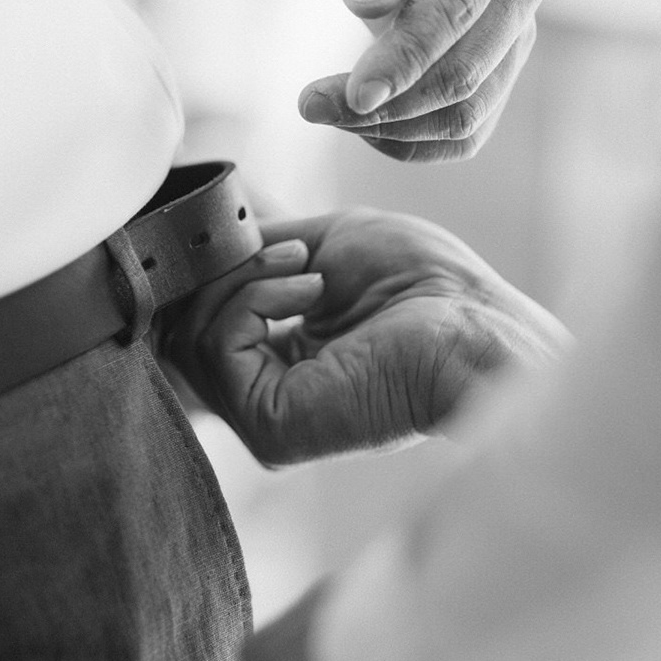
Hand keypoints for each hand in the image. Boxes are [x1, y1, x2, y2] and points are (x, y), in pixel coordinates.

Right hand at [161, 207, 567, 465]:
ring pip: (194, 334)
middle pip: (188, 325)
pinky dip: (253, 299)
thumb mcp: (329, 244)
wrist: (472, 327)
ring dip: (245, 278)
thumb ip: (263, 248)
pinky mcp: (269, 427)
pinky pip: (217, 348)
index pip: (207, 317)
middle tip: (289, 249)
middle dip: (225, 268)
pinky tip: (311, 289)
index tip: (252, 233)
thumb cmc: (427, 288)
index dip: (215, 266)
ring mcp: (264, 417)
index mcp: (284, 363)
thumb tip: (205, 236)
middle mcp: (269, 394)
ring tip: (310, 269)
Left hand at [298, 0, 542, 161]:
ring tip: (320, 108)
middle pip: (470, 71)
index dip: (406, 58)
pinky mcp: (498, 69)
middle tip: (309, 103)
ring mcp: (516, 31)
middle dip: (391, 103)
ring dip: (393, 128)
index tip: (351, 93)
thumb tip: (371, 0)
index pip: (459, 8)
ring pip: (469, 112)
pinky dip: (409, 141)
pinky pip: (464, 131)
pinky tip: (358, 123)